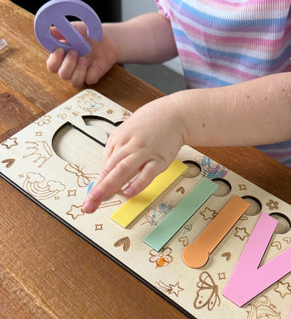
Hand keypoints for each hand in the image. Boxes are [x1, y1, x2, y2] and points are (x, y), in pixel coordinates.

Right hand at [46, 22, 117, 86]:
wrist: (106, 38)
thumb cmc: (88, 33)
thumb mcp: (74, 29)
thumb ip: (61, 31)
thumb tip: (49, 31)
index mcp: (62, 57)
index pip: (52, 66)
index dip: (54, 61)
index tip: (60, 50)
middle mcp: (70, 67)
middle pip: (62, 75)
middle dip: (67, 65)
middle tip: (74, 52)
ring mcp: (82, 73)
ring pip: (74, 82)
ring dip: (78, 71)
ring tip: (84, 59)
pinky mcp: (93, 76)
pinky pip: (88, 80)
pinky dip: (89, 73)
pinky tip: (92, 64)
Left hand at [82, 95, 186, 212]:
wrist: (173, 115)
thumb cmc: (151, 124)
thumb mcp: (128, 133)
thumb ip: (118, 152)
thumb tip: (109, 173)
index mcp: (119, 140)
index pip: (105, 166)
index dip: (96, 183)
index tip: (89, 197)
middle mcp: (129, 146)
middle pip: (109, 169)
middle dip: (97, 188)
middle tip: (88, 203)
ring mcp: (144, 153)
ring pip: (123, 170)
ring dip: (109, 185)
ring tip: (100, 199)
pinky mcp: (159, 159)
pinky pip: (146, 174)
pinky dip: (137, 184)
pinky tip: (129, 192)